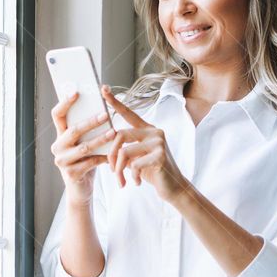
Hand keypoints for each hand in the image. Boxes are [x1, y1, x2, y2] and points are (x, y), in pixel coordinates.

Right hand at [50, 91, 115, 205]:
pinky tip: (113, 155)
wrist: (80, 189)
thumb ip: (87, 130)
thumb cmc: (84, 161)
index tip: (76, 92)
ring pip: (84, 147)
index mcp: (60, 135)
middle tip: (105, 114)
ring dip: (100, 139)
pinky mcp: (71, 174)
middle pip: (73, 130)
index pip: (57, 115)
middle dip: (90, 122)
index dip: (65, 103)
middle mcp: (57, 147)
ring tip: (114, 133)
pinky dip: (103, 158)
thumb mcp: (83, 144)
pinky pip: (90, 162)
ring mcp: (62, 161)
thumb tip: (102, 108)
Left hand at [101, 84, 187, 202]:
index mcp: (147, 129)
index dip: (115, 102)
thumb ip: (124, 148)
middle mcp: (154, 131)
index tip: (103, 89)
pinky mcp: (160, 156)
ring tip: (122, 181)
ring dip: (119, 170)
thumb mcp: (136, 157)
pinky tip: (137, 182)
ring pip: (124, 152)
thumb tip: (104, 144)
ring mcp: (158, 142)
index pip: (128, 113)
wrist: (172, 187)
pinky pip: (134, 165)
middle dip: (111, 155)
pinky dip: (132, 177)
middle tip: (112, 171)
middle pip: (119, 135)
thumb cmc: (152, 171)